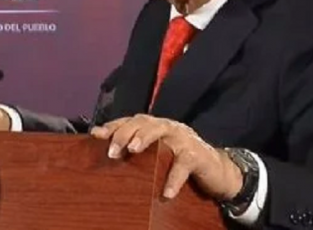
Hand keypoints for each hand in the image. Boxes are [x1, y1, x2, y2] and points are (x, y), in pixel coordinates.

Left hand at [90, 114, 242, 201]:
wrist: (217, 170)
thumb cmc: (179, 162)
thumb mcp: (157, 155)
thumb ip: (138, 153)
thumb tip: (108, 159)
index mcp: (153, 127)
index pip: (129, 121)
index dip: (112, 126)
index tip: (95, 134)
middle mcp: (166, 127)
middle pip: (142, 122)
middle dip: (125, 134)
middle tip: (112, 151)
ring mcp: (182, 138)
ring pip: (162, 132)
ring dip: (145, 139)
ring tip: (132, 151)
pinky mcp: (197, 154)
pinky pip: (183, 164)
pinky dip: (174, 178)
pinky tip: (166, 192)